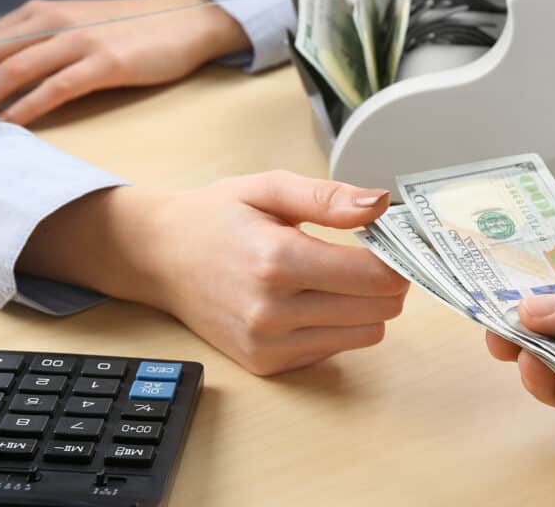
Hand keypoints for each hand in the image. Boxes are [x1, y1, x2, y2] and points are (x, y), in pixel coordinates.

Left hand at [0, 0, 248, 125]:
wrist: (183, 22)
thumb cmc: (129, 31)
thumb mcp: (77, 27)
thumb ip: (41, 43)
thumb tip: (4, 77)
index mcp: (41, 12)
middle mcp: (53, 21)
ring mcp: (79, 41)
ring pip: (16, 70)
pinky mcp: (105, 63)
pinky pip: (56, 87)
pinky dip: (29, 106)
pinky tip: (12, 125)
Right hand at [19, 171, 408, 375]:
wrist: (158, 257)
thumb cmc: (214, 218)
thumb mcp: (268, 189)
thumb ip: (327, 197)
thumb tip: (378, 204)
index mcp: (278, 260)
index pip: (374, 277)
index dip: (396, 260)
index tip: (393, 245)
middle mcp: (272, 310)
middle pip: (378, 310)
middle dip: (387, 283)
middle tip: (371, 259)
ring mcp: (267, 344)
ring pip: (365, 335)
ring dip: (365, 307)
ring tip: (337, 278)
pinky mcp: (265, 364)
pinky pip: (333, 350)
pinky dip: (336, 326)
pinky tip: (311, 301)